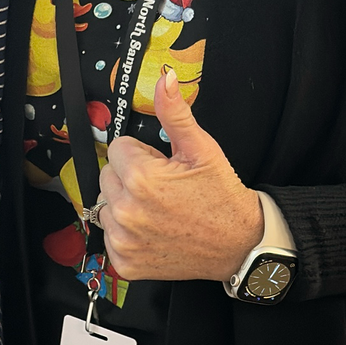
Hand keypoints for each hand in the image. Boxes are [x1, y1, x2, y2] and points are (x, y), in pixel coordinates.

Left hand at [95, 66, 261, 280]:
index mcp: (141, 179)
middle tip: (163, 189)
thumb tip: (164, 80)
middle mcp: (127, 211)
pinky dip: (127, 235)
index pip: (118, 149)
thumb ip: (175, 113)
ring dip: (125, 205)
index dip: (142, 155)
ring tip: (158, 210)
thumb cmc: (222, 196)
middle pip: (108, 176)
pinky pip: (110, 238)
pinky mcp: (126, 263)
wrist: (239, 244)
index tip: (163, 167)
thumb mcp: (202, 149)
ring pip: (106, 206)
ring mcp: (124, 241)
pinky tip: (153, 232)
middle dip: (130, 178)